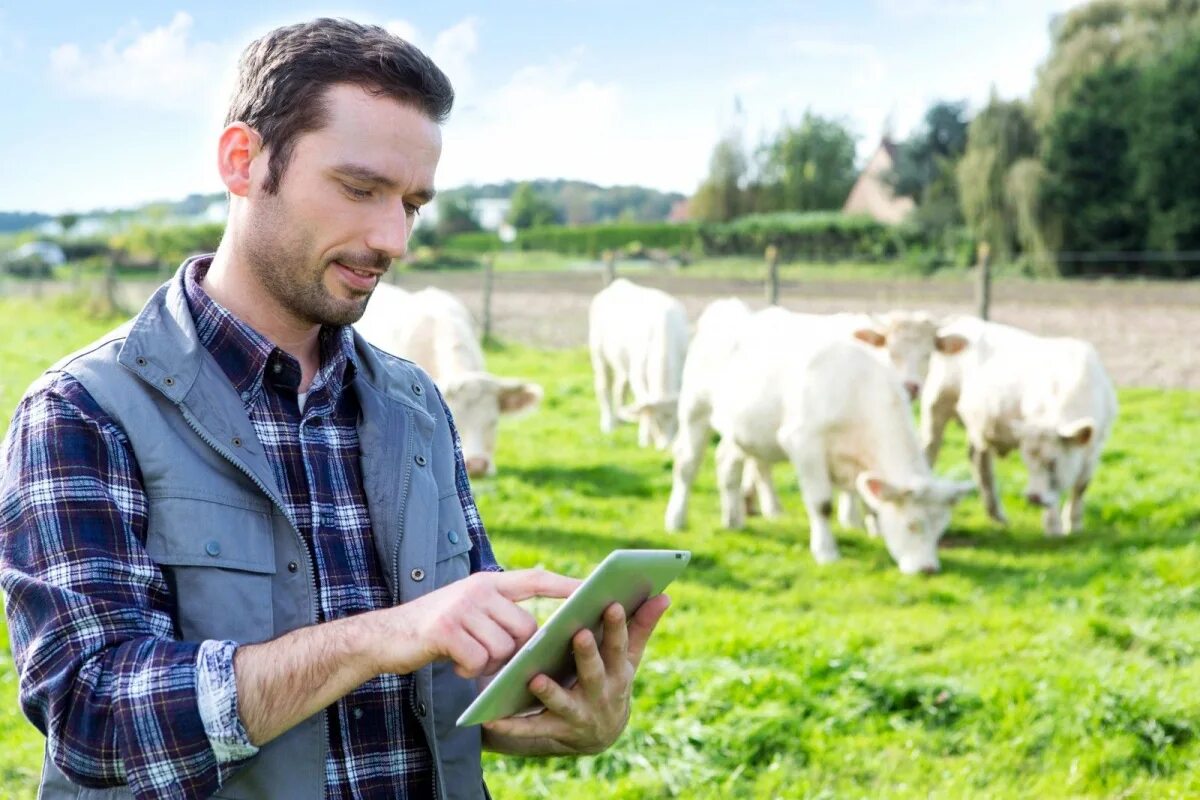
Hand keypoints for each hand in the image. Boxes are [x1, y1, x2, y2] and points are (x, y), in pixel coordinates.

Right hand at [375, 569, 579, 677]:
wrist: (384, 637)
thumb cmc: (434, 632)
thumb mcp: (468, 613)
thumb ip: (498, 617)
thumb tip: (535, 639)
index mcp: (487, 583)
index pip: (534, 579)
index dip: (563, 584)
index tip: (590, 588)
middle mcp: (478, 589)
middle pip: (523, 628)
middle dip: (512, 651)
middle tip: (486, 656)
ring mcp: (462, 607)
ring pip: (503, 647)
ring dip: (487, 662)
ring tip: (464, 656)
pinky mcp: (447, 629)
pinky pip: (479, 660)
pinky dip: (468, 669)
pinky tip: (452, 662)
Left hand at [482, 593, 670, 754]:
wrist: (599, 733)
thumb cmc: (612, 681)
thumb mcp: (628, 658)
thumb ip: (641, 626)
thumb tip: (663, 596)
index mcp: (619, 672)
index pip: (620, 646)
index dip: (617, 626)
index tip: (611, 603)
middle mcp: (601, 695)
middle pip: (594, 673)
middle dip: (587, 655)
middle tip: (579, 634)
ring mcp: (578, 715)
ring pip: (563, 703)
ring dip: (550, 692)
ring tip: (536, 678)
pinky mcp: (555, 731)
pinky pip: (532, 729)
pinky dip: (512, 725)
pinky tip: (492, 716)